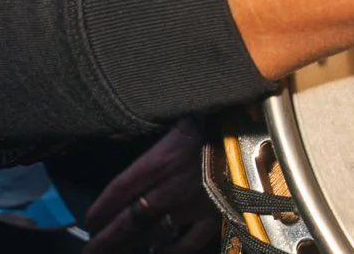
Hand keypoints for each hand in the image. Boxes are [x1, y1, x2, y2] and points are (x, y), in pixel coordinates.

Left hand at [84, 121, 216, 253]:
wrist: (263, 130)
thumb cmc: (220, 116)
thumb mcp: (179, 113)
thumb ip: (150, 124)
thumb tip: (118, 132)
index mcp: (163, 158)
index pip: (122, 188)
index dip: (102, 206)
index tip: (90, 219)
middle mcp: (173, 186)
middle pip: (132, 218)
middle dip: (108, 237)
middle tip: (93, 248)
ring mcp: (195, 205)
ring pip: (155, 232)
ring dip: (132, 244)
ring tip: (117, 250)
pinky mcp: (216, 214)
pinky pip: (189, 241)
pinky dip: (172, 251)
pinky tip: (160, 253)